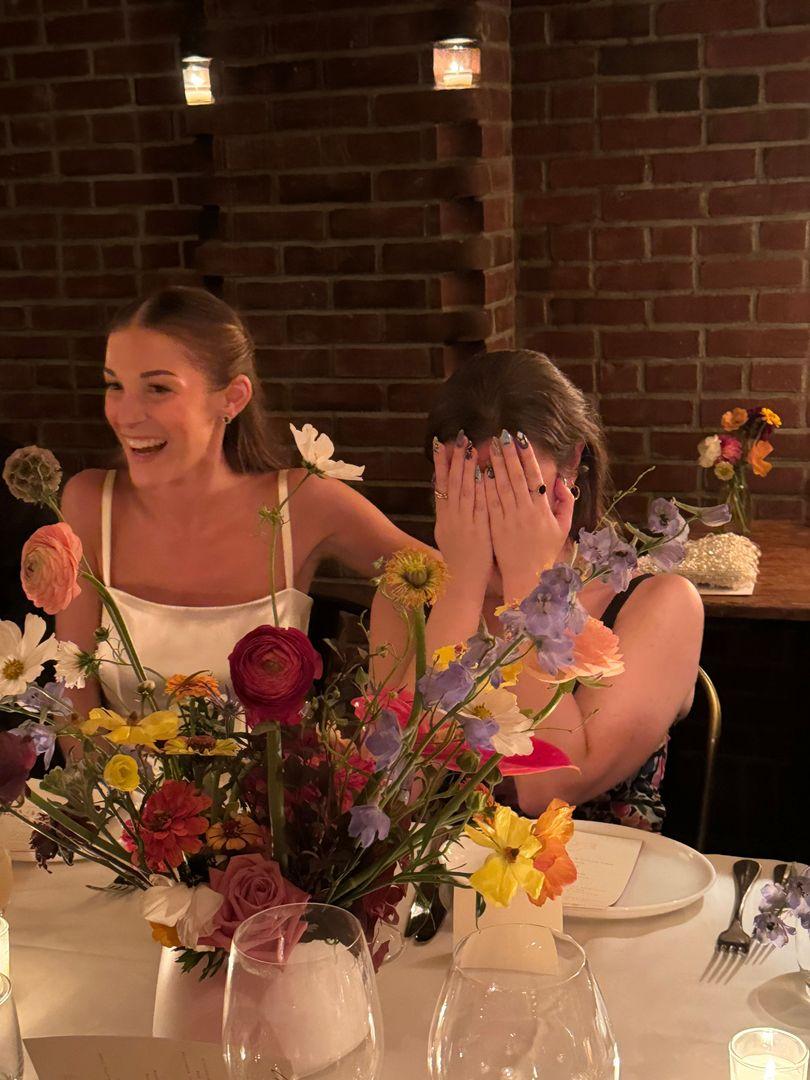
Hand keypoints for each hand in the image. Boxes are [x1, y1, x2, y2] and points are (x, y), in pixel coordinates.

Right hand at [432, 432, 492, 600]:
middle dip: (455, 459)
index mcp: (443, 518)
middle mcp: (451, 517)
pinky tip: (484, 472)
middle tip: (458, 438)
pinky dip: (481, 487)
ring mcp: (465, 522)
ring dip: (467, 468)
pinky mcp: (479, 529)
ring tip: (469, 448)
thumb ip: (448, 515)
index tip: (441, 445)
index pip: (441, 486)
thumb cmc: (458, 561)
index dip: (441, 465)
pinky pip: (480, 504)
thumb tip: (447, 497)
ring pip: (465, 490)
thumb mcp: (446, 536)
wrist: (461, 582)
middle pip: (452, 483)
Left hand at [483, 431, 574, 602]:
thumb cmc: (545, 552)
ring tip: (490, 447)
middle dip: (509, 455)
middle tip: (502, 435)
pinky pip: (489, 503)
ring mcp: (508, 520)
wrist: (528, 578)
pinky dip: (485, 486)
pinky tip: (480, 471)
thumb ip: (566, 502)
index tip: (522, 439)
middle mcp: (525, 512)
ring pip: (500, 487)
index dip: (528, 457)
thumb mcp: (563, 528)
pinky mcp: (494, 527)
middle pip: (515, 478)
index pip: (534, 477)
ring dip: (495, 465)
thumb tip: (561, 481)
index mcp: (542, 510)